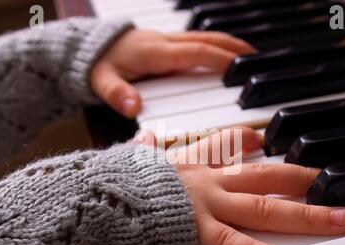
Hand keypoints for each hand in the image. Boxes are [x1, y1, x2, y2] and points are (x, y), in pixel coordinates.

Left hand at [90, 29, 255, 117]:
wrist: (87, 48)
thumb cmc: (96, 66)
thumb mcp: (100, 81)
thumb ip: (116, 94)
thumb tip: (133, 107)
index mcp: (155, 53)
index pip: (194, 53)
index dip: (219, 59)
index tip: (241, 67)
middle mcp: (164, 43)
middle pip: (206, 40)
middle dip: (233, 48)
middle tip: (257, 59)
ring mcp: (165, 40)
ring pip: (203, 38)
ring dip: (227, 44)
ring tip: (249, 56)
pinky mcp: (164, 43)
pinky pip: (195, 41)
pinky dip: (214, 46)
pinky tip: (222, 54)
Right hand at [132, 128, 344, 244]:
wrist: (100, 193)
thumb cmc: (114, 178)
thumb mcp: (133, 157)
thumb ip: (144, 147)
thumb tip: (144, 137)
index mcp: (190, 162)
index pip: (225, 144)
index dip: (248, 140)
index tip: (263, 139)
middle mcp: (208, 179)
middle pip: (263, 177)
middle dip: (299, 178)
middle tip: (328, 181)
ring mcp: (208, 204)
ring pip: (263, 207)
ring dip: (303, 214)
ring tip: (335, 220)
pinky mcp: (197, 229)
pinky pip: (231, 242)